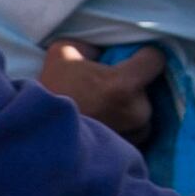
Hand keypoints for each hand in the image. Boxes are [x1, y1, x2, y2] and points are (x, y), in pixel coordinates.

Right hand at [39, 38, 163, 141]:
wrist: (39, 135)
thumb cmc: (50, 92)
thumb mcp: (63, 52)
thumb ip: (93, 44)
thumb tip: (108, 47)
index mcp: (124, 85)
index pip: (155, 60)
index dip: (144, 55)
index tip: (132, 57)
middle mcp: (136, 112)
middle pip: (149, 90)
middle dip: (134, 86)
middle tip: (107, 87)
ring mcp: (134, 135)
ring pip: (143, 115)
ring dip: (131, 109)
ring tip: (105, 107)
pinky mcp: (129, 151)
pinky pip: (135, 133)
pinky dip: (125, 127)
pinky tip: (104, 122)